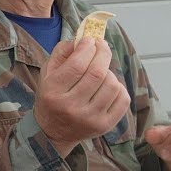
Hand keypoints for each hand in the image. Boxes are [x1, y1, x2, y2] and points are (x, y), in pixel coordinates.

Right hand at [35, 37, 130, 153]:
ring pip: (112, 85)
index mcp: (53, 92)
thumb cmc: (52, 96)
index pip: (77, 65)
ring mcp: (90, 118)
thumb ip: (62, 52)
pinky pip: (122, 99)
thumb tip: (84, 38)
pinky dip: (118, 87)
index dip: (87, 48)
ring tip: (101, 71)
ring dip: (109, 71)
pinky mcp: (105, 126)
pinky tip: (108, 86)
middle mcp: (71, 107)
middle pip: (97, 73)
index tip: (90, 40)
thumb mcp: (48, 73)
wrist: (53, 132)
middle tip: (101, 46)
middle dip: (103, 53)